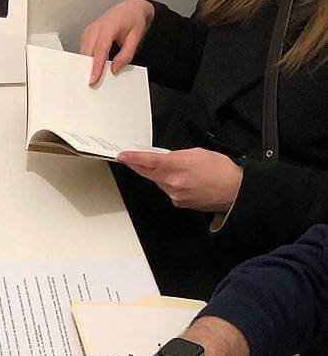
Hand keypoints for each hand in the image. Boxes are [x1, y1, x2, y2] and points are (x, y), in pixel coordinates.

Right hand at [81, 0, 154, 84]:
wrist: (130, 9)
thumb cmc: (132, 21)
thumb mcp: (135, 38)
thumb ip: (126, 55)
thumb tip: (115, 69)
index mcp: (109, 26)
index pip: (100, 50)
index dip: (96, 67)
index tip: (93, 80)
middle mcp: (96, 27)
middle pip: (88, 53)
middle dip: (88, 69)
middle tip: (92, 84)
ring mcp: (89, 30)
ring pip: (83, 53)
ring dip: (87, 66)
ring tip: (93, 76)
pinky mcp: (86, 35)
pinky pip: (84, 51)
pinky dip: (87, 60)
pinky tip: (93, 66)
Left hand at [117, 148, 243, 211]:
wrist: (233, 190)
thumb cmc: (220, 170)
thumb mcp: (197, 153)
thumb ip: (176, 155)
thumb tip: (164, 158)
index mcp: (178, 166)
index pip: (149, 162)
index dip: (133, 159)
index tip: (122, 156)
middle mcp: (173, 182)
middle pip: (148, 173)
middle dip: (138, 166)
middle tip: (130, 159)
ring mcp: (174, 194)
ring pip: (158, 182)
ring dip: (160, 174)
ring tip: (177, 169)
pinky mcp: (178, 202)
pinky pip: (168, 190)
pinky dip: (170, 184)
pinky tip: (183, 181)